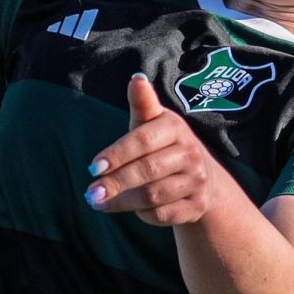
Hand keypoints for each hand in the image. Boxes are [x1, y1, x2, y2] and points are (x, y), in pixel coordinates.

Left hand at [84, 73, 216, 225]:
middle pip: (147, 170)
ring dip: (123, 202)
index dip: (117, 154)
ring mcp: (196, 180)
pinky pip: (163, 214)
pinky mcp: (197, 206)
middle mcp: (191, 153)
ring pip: (153, 196)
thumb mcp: (154, 122)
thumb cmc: (165, 144)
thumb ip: (142, 103)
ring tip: (99, 203)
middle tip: (90, 193)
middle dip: (115, 183)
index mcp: (176, 127)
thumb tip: (136, 78)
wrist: (203, 179)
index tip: (92, 167)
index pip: (143, 140)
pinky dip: (143, 215)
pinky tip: (131, 210)